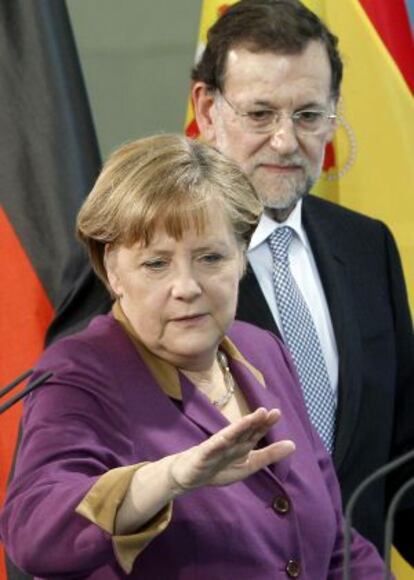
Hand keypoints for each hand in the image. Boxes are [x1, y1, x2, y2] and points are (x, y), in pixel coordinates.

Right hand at [168, 407, 294, 493]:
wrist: (190, 475)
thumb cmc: (220, 467)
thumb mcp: (249, 464)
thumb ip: (269, 455)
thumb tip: (293, 444)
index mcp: (243, 443)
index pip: (256, 432)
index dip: (265, 423)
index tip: (276, 413)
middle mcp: (231, 441)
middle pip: (244, 430)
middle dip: (255, 421)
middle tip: (267, 411)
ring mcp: (216, 447)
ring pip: (229, 435)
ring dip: (239, 427)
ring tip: (250, 419)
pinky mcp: (203, 455)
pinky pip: (211, 449)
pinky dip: (217, 444)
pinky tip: (224, 439)